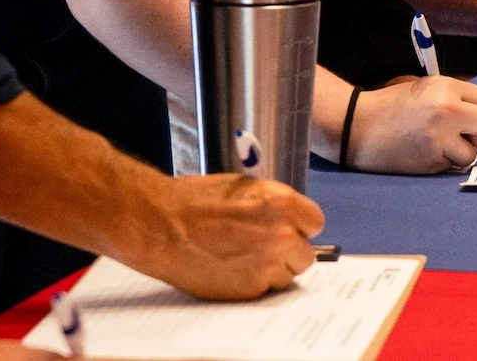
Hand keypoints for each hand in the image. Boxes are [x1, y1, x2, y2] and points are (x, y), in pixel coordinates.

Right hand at [132, 174, 325, 299]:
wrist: (162, 225)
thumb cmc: (194, 202)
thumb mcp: (242, 187)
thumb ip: (271, 204)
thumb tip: (287, 217)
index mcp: (281, 203)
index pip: (314, 222)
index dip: (301, 226)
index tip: (291, 229)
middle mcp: (281, 235)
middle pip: (305, 254)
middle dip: (289, 252)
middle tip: (265, 247)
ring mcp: (267, 265)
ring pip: (287, 276)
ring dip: (273, 270)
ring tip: (244, 258)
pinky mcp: (250, 289)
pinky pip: (265, 290)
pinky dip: (253, 283)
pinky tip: (232, 269)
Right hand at [349, 76, 476, 173]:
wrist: (357, 125)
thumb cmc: (392, 105)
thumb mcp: (425, 90)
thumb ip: (458, 103)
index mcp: (445, 87)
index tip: (463, 114)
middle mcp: (447, 110)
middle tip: (459, 131)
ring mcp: (440, 137)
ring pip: (474, 151)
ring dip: (461, 150)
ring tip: (436, 141)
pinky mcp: (432, 161)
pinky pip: (453, 164)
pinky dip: (444, 161)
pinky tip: (425, 151)